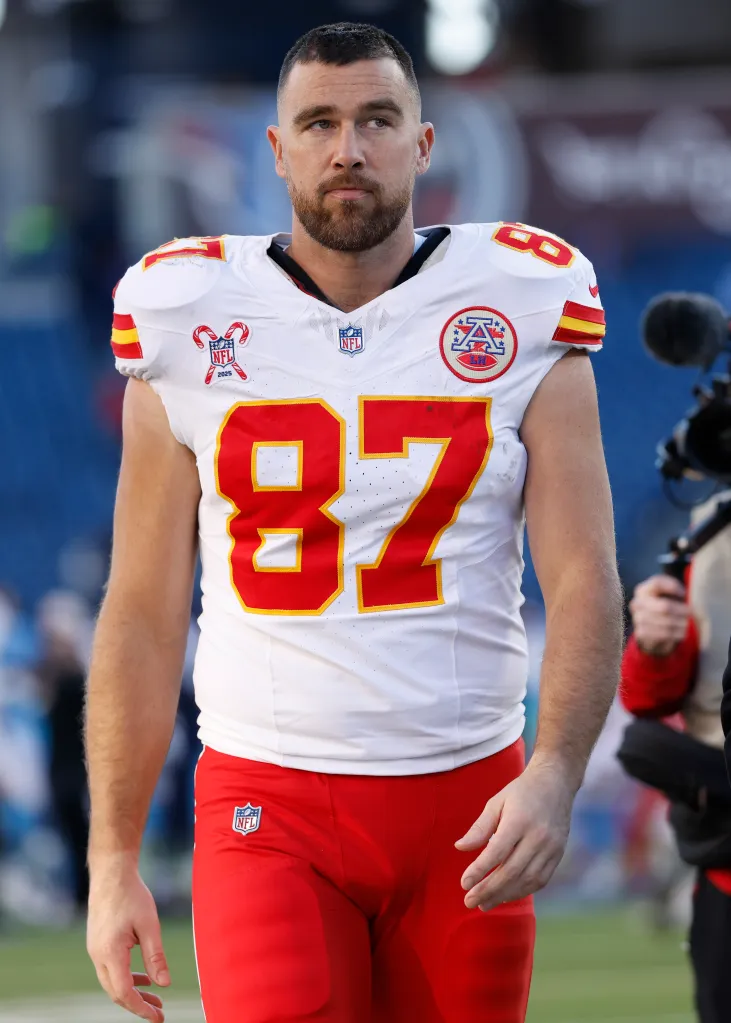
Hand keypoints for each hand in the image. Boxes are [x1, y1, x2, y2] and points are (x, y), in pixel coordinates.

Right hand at [87, 862, 169, 1021]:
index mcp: (110, 953)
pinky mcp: (97, 943)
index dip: (141, 1009)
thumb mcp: (149, 925)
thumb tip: (164, 984)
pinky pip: (110, 969)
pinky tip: (143, 977)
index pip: (124, 993)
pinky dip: (126, 977)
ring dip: (132, 991)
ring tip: (155, 997)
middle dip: (137, 1004)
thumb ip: (156, 956)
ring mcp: (95, 949)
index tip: (158, 1017)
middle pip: (116, 992)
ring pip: (112, 982)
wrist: (111, 872)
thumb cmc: (132, 895)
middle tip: (160, 1011)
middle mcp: (97, 955)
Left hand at [454, 757, 574, 911]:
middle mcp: (537, 836)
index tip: (464, 883)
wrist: (556, 783)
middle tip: (469, 901)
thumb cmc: (521, 792)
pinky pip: (540, 880)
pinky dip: (521, 891)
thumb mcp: (496, 802)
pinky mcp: (558, 855)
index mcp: (519, 820)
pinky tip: (505, 896)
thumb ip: (480, 827)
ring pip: (526, 880)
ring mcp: (551, 848)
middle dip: (489, 889)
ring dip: (504, 895)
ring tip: (484, 904)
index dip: (480, 870)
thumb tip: (460, 848)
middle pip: (511, 871)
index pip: (497, 852)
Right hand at [629, 574, 689, 655]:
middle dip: (681, 610)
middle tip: (690, 612)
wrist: (653, 627)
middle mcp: (637, 603)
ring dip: (680, 623)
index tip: (684, 594)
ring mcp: (638, 618)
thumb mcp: (669, 593)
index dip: (673, 587)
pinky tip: (682, 632)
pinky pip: (663, 634)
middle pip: (664, 606)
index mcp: (643, 590)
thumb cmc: (665, 604)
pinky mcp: (641, 633)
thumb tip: (683, 595)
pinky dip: (676, 634)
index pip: (657, 583)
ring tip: (687, 623)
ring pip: (666, 622)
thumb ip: (675, 588)